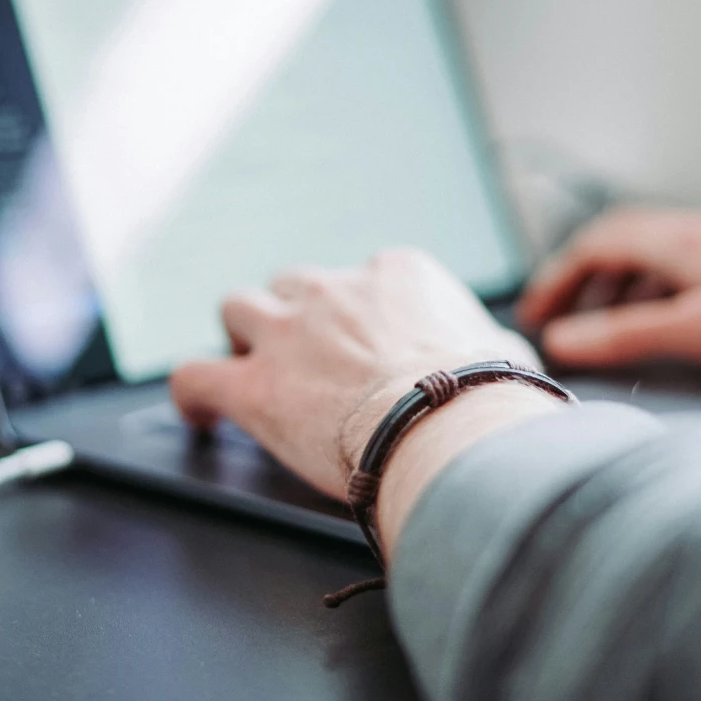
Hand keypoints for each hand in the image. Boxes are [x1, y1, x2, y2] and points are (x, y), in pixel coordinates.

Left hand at [170, 248, 537, 500]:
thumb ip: (488, 343)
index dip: (362, 312)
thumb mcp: (506, 352)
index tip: (368, 342)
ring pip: (237, 308)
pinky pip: (196, 376)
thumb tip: (505, 359)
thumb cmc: (486, 395)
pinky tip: (203, 413)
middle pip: (294, 283)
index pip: (368, 278)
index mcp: (398, 275)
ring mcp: (288, 333)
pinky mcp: (255, 386)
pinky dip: (194, 393)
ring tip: (248, 362)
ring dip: (242, 333)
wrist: (448, 426)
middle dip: (296, 313)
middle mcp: (336, 290)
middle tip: (306, 351)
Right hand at [517, 208, 700, 371]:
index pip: (591, 247)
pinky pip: (670, 267)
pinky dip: (645, 291)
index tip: (534, 313)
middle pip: (612, 243)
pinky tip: (657, 319)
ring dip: (611, 286)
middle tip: (556, 314)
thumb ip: (623, 337)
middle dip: (577, 280)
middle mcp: (688, 231)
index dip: (555, 281)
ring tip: (599, 323)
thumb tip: (563, 342)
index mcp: (670, 239)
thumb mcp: (693, 332)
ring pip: (642, 255)